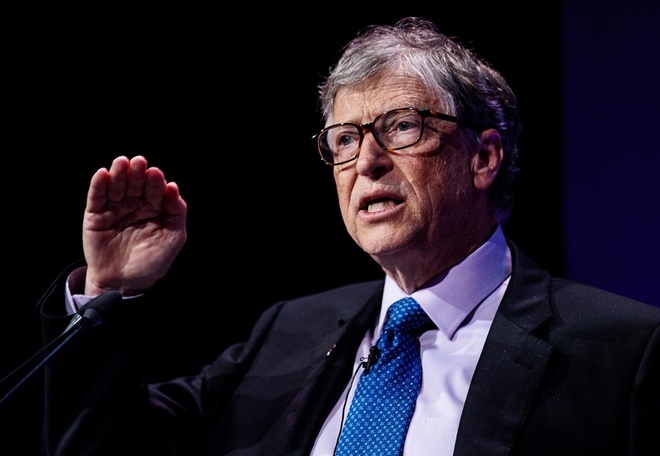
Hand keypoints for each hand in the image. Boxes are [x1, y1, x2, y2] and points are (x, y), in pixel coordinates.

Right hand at [82, 155, 186, 295]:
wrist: (125, 283)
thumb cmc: (152, 261)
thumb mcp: (173, 238)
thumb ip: (176, 213)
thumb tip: (174, 188)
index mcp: (155, 208)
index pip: (156, 190)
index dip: (156, 182)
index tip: (156, 174)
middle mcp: (135, 204)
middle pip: (136, 184)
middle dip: (137, 173)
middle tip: (139, 162)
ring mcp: (115, 208)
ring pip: (117, 186)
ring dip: (119, 173)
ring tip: (122, 162)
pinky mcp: (96, 215)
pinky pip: (97, 197)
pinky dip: (98, 185)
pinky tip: (103, 174)